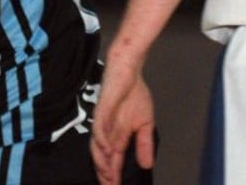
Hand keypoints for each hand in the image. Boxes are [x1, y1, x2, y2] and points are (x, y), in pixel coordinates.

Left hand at [92, 58, 155, 184]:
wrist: (129, 72)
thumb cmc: (135, 95)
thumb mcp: (145, 124)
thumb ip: (144, 144)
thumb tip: (147, 165)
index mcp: (118, 137)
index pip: (113, 160)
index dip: (113, 175)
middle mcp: (108, 133)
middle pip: (102, 158)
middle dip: (105, 174)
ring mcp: (103, 122)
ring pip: (97, 146)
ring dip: (101, 161)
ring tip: (107, 175)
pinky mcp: (102, 110)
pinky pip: (99, 127)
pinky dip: (102, 140)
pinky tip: (108, 150)